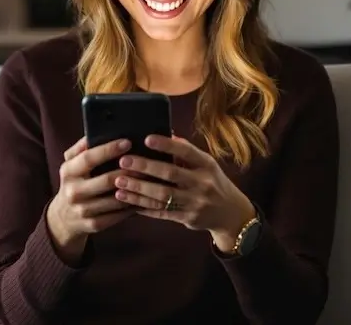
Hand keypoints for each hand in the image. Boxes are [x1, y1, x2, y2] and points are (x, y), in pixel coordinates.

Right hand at [46, 137, 136, 260]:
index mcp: (67, 172)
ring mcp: (83, 210)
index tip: (127, 142)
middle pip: (107, 180)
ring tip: (151, 178)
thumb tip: (95, 130)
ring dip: (136, 189)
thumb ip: (81, 148)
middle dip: (129, 170)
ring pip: (116, 199)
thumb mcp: (70, 165)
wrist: (63, 218)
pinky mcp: (94, 224)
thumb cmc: (74, 183)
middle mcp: (73, 191)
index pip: (89, 158)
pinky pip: (119, 214)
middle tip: (148, 162)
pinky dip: (133, 205)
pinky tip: (145, 196)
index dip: (108, 150)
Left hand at [112, 134, 255, 250]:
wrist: (231, 214)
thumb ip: (186, 152)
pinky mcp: (187, 218)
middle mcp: (202, 183)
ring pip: (162, 196)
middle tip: (123, 161)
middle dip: (145, 167)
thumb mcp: (206, 164)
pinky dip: (142, 206)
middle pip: (170, 174)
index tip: (146, 139)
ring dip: (138, 189)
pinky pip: (161, 212)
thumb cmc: (212, 182)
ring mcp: (195, 203)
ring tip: (118, 183)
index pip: (186, 152)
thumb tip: (167, 133)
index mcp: (206, 165)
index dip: (166, 145)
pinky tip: (127, 201)